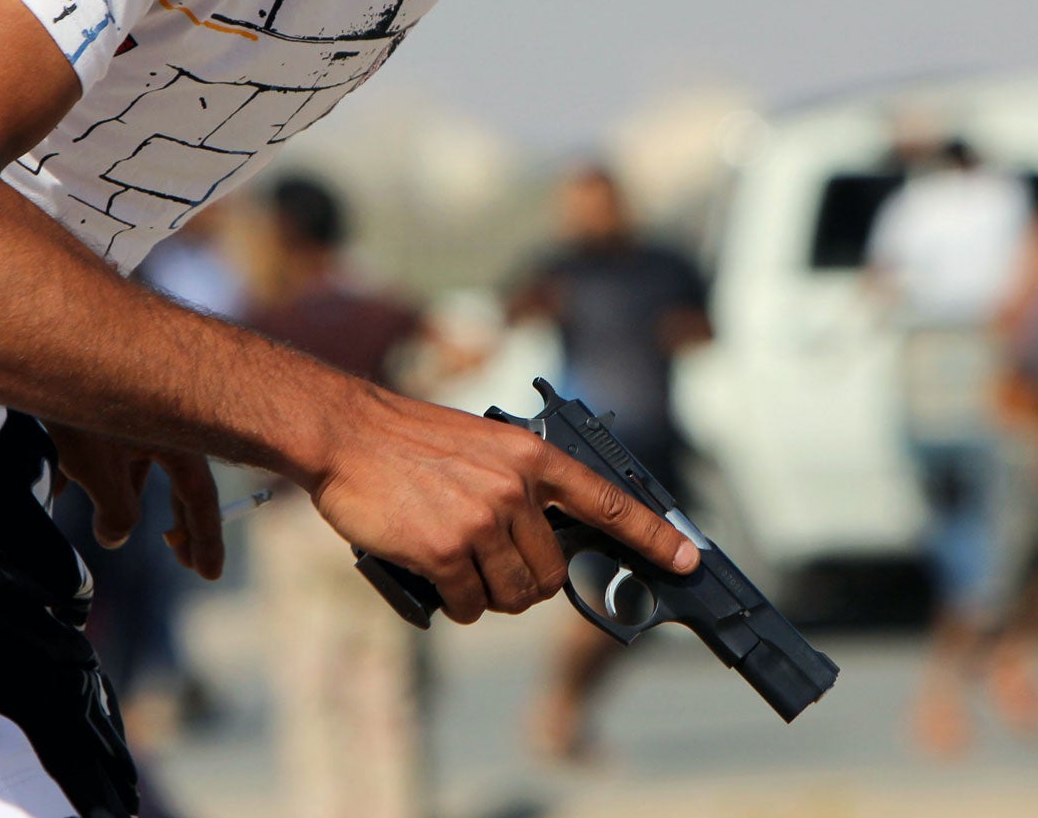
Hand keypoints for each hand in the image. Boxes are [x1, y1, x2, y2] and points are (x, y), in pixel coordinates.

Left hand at [45, 421, 226, 579]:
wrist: (54, 349)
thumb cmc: (83, 408)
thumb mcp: (101, 470)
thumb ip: (115, 512)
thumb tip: (115, 537)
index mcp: (179, 442)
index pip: (201, 497)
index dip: (206, 538)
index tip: (209, 574)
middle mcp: (165, 428)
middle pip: (179, 482)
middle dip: (179, 522)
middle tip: (184, 558)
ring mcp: (137, 416)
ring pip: (139, 464)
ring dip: (125, 497)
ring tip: (105, 529)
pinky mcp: (108, 406)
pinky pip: (111, 447)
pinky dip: (96, 473)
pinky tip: (63, 487)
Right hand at [309, 388, 698, 624]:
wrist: (349, 433)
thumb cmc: (410, 443)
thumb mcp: (483, 448)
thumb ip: (520, 488)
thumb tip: (542, 546)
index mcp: (532, 457)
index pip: (607, 500)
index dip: (652, 534)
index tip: (688, 557)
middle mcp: (516, 488)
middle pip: (551, 573)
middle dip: (526, 583)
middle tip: (491, 566)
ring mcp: (482, 519)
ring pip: (513, 595)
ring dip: (489, 597)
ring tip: (459, 567)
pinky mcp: (445, 549)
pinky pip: (470, 604)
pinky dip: (456, 603)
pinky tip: (434, 575)